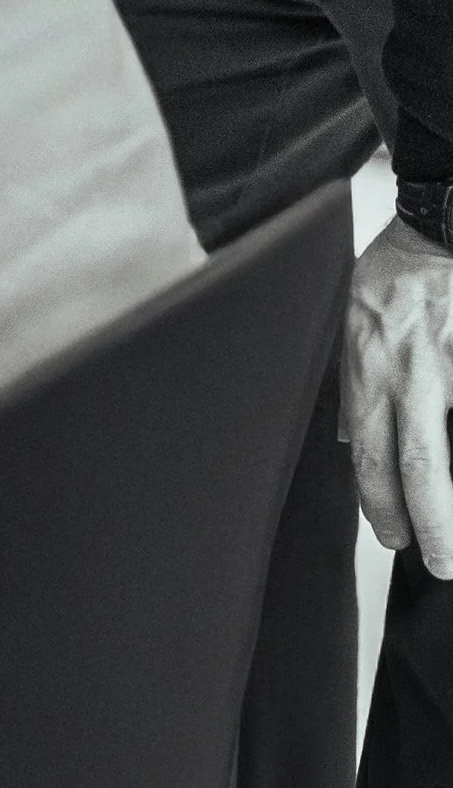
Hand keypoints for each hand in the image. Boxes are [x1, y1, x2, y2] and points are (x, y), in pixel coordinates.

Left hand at [342, 221, 452, 574]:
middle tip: (442, 565)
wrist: (442, 222)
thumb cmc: (398, 270)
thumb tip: (345, 438)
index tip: (391, 537)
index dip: (380, 505)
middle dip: (432, 527)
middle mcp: (412, 373)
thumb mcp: (354, 320)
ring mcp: (452, 364)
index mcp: (371, 366)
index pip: (368, 454)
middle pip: (421, 467)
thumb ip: (353, 383)